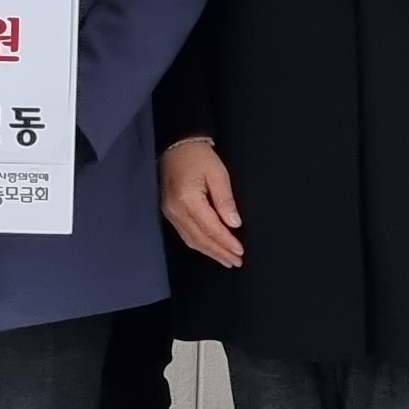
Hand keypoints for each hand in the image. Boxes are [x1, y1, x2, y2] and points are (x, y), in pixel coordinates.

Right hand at [161, 136, 241, 267]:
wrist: (177, 146)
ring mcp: (170, 213)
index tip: (240, 252)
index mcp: (188, 199)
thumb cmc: (198, 156)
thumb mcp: (218, 174)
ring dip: (210, 252)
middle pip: (200, 239)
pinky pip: (185, 234)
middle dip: (220, 252)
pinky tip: (210, 248)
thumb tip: (234, 223)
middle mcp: (176, 210)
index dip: (226, 242)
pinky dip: (199, 244)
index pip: (211, 228)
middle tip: (236, 261)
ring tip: (226, 260)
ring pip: (191, 240)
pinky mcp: (169, 212)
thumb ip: (225, 200)